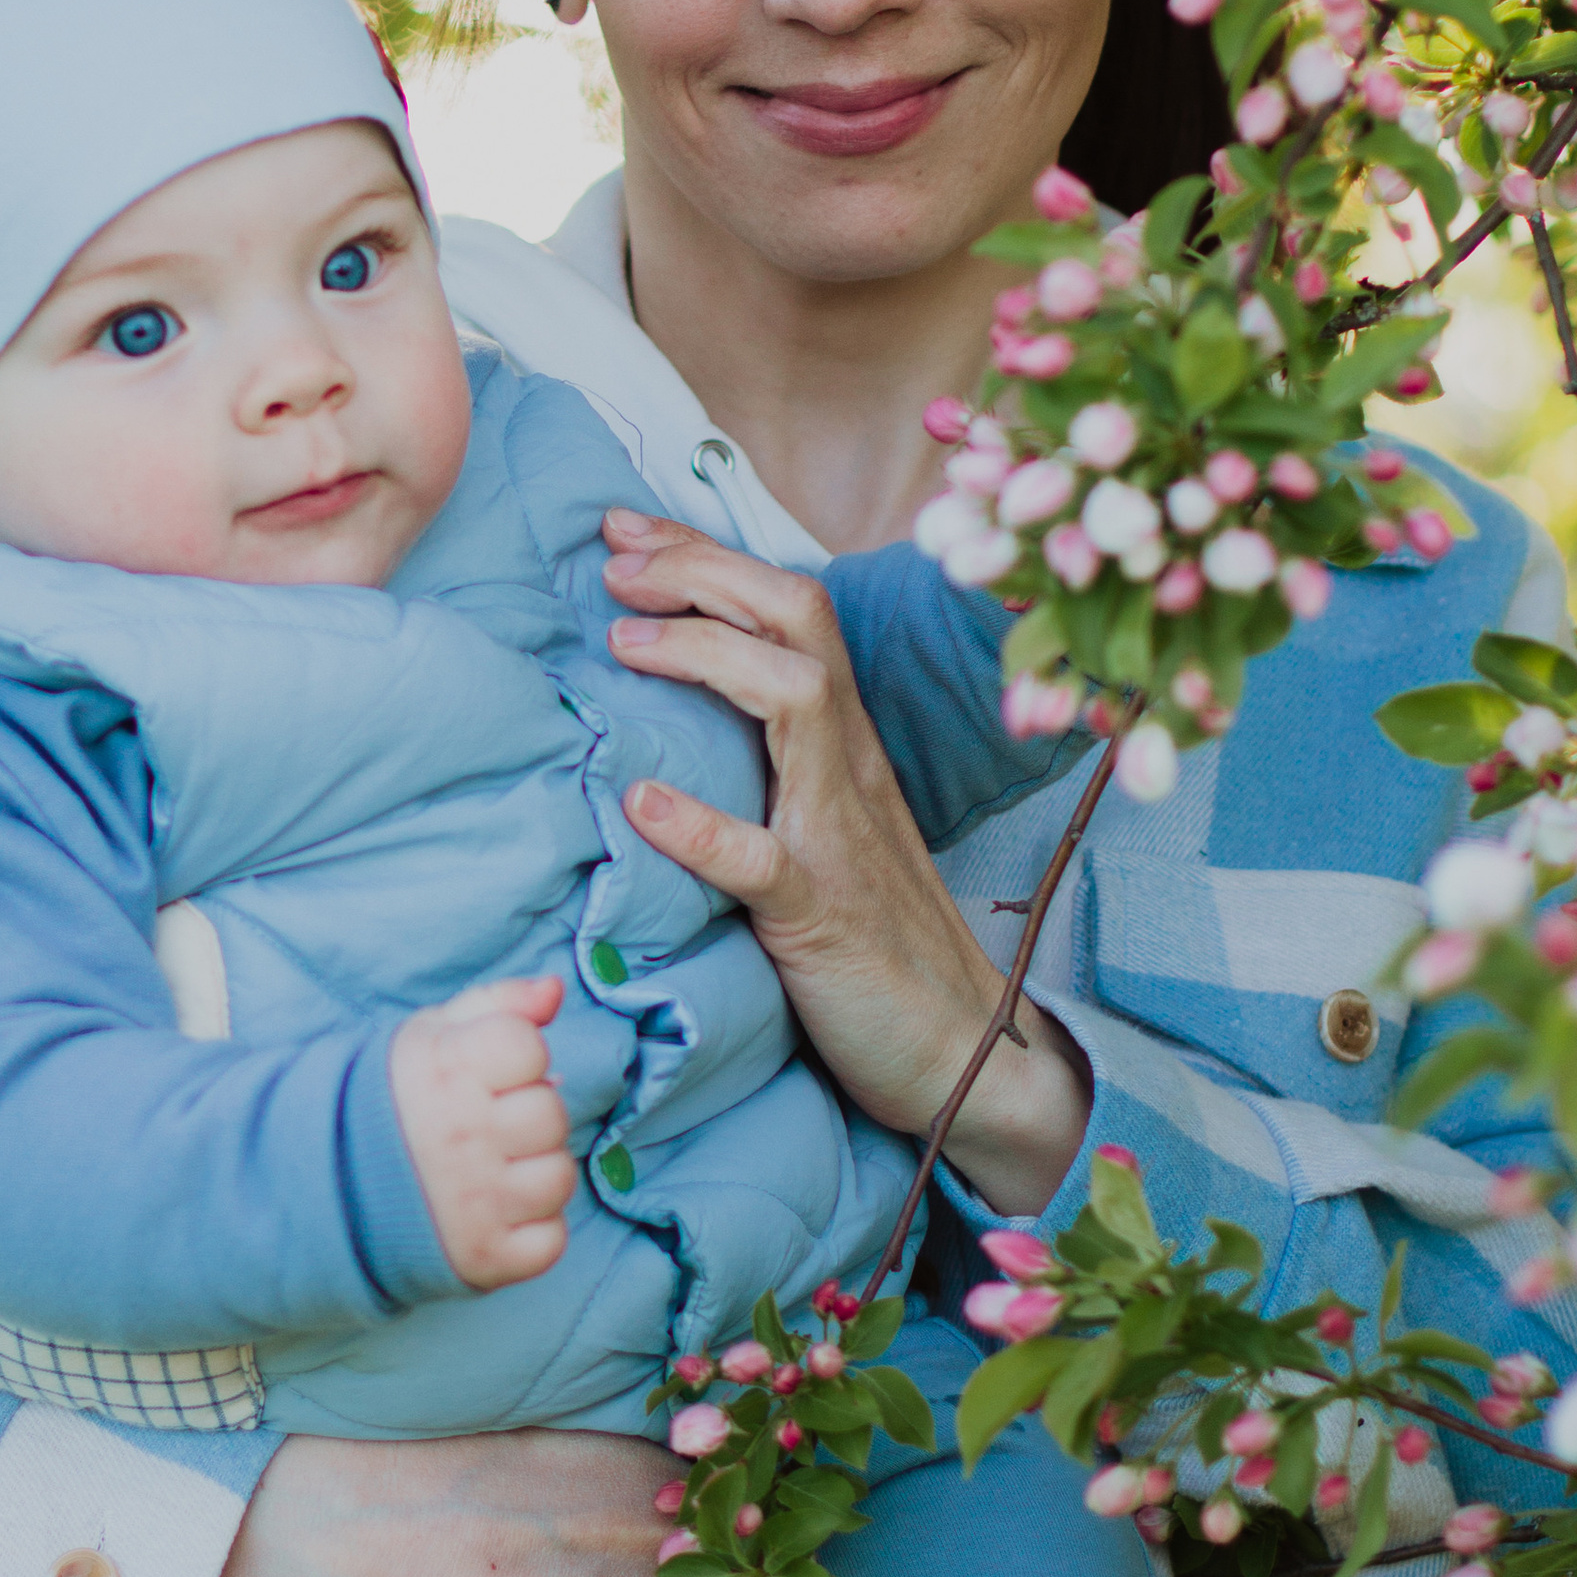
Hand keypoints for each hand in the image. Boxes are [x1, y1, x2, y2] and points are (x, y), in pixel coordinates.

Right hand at [389, 974, 576, 1287]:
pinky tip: (497, 1211)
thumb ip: (498, 1003)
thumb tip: (554, 990)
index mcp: (442, 1072)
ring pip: (558, 1177)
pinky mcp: (483, 1258)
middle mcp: (459, 1137)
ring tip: (492, 1168)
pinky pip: (550, 1240)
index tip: (486, 1073)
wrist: (327, 1186)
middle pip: (550, 1113)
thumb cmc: (393, 1100)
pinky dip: (532, 1228)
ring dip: (534, 1172)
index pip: (528, 1047)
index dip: (516, 1056)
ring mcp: (473, 1203)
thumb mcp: (431, 1035)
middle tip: (486, 1125)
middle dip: (526, 1114)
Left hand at [598, 510, 1092, 1218]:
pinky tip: (644, 809)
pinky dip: (703, 829)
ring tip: (623, 644)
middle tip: (614, 562)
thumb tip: (675, 707)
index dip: (706, 555)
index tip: (623, 528)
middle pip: (796, 620)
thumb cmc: (875, 935)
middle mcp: (848, 767)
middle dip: (703, 571)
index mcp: (844, 741)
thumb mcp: (821, 825)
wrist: (962, 1048)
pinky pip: (763, 861)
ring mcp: (839, 836)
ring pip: (795, 701)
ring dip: (705, 657)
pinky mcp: (822, 918)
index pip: (788, 608)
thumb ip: (770, 762)